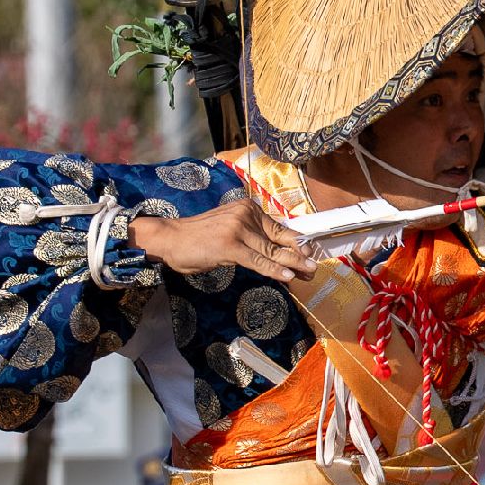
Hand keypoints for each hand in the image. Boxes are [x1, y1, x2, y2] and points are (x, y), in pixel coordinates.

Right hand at [129, 200, 317, 281]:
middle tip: (314, 266)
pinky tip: (288, 276)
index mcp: (248, 209)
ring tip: (309, 272)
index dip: (297, 242)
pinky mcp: (231, 245)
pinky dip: (274, 269)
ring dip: (293, 264)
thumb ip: (252, 236)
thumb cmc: (198, 238)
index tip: (311, 252)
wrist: (169, 238)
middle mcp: (246, 214)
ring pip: (272, 251)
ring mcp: (239, 229)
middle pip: (280, 238)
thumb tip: (278, 251)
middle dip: (299, 254)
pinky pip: (259, 261)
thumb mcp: (230, 230)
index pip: (279, 227)